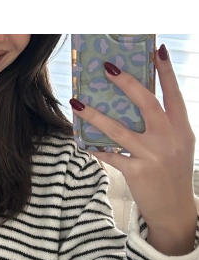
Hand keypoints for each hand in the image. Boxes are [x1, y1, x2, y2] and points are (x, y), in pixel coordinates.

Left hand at [70, 43, 196, 233]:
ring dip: (95, 115)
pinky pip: (110, 155)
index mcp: (181, 128)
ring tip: (77, 103)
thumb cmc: (172, 174)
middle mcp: (169, 138)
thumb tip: (136, 105)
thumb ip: (164, 126)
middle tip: (107, 67)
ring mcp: (152, 155)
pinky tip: (82, 141)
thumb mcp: (178, 146)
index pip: (173, 94)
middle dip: (126, 82)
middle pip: (146, 103)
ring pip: (118, 129)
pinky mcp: (136, 171)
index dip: (166, 72)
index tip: (157, 49)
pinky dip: (95, 148)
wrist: (175, 210)